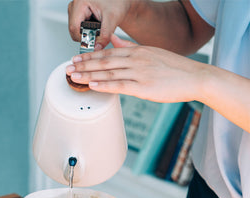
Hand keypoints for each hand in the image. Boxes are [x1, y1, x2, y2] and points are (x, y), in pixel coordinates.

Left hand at [66, 34, 203, 102]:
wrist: (195, 77)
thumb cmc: (175, 69)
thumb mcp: (152, 53)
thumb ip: (131, 49)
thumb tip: (115, 43)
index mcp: (137, 51)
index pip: (108, 53)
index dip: (89, 56)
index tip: (76, 58)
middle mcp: (136, 59)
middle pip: (104, 61)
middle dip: (84, 65)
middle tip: (68, 68)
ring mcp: (140, 73)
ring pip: (109, 73)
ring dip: (89, 75)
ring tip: (74, 77)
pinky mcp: (144, 87)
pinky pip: (120, 86)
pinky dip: (105, 85)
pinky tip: (93, 86)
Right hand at [68, 0, 132, 48]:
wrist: (118, 0)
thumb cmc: (116, 2)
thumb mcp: (112, 18)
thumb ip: (104, 35)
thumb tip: (96, 48)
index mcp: (80, 3)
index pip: (74, 28)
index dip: (83, 39)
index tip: (94, 44)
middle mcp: (75, 6)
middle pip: (74, 31)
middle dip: (87, 37)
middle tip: (99, 35)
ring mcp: (75, 10)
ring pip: (76, 31)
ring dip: (88, 35)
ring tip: (99, 29)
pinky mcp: (78, 14)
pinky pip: (79, 29)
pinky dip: (88, 32)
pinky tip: (97, 27)